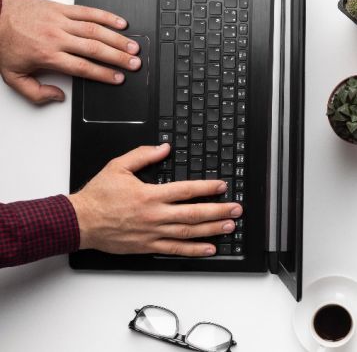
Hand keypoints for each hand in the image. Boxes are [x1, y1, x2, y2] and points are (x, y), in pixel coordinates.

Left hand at [0, 0, 140, 103]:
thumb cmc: (3, 44)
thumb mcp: (13, 77)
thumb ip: (35, 93)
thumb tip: (58, 97)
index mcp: (48, 55)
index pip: (82, 67)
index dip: (103, 74)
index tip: (118, 78)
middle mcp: (57, 37)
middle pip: (95, 49)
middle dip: (118, 57)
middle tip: (135, 63)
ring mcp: (60, 21)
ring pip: (94, 30)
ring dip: (117, 39)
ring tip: (133, 46)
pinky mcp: (60, 8)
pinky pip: (87, 11)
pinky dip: (105, 16)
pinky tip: (120, 22)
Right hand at [67, 144, 241, 256]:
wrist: (80, 222)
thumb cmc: (97, 197)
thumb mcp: (117, 167)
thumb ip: (143, 156)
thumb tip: (163, 147)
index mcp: (150, 195)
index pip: (186, 190)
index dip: (207, 188)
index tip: (222, 187)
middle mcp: (155, 215)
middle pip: (194, 213)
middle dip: (218, 211)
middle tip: (236, 209)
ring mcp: (153, 233)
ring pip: (188, 233)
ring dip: (212, 230)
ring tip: (229, 227)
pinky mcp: (147, 246)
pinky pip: (175, 250)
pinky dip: (194, 250)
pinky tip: (209, 249)